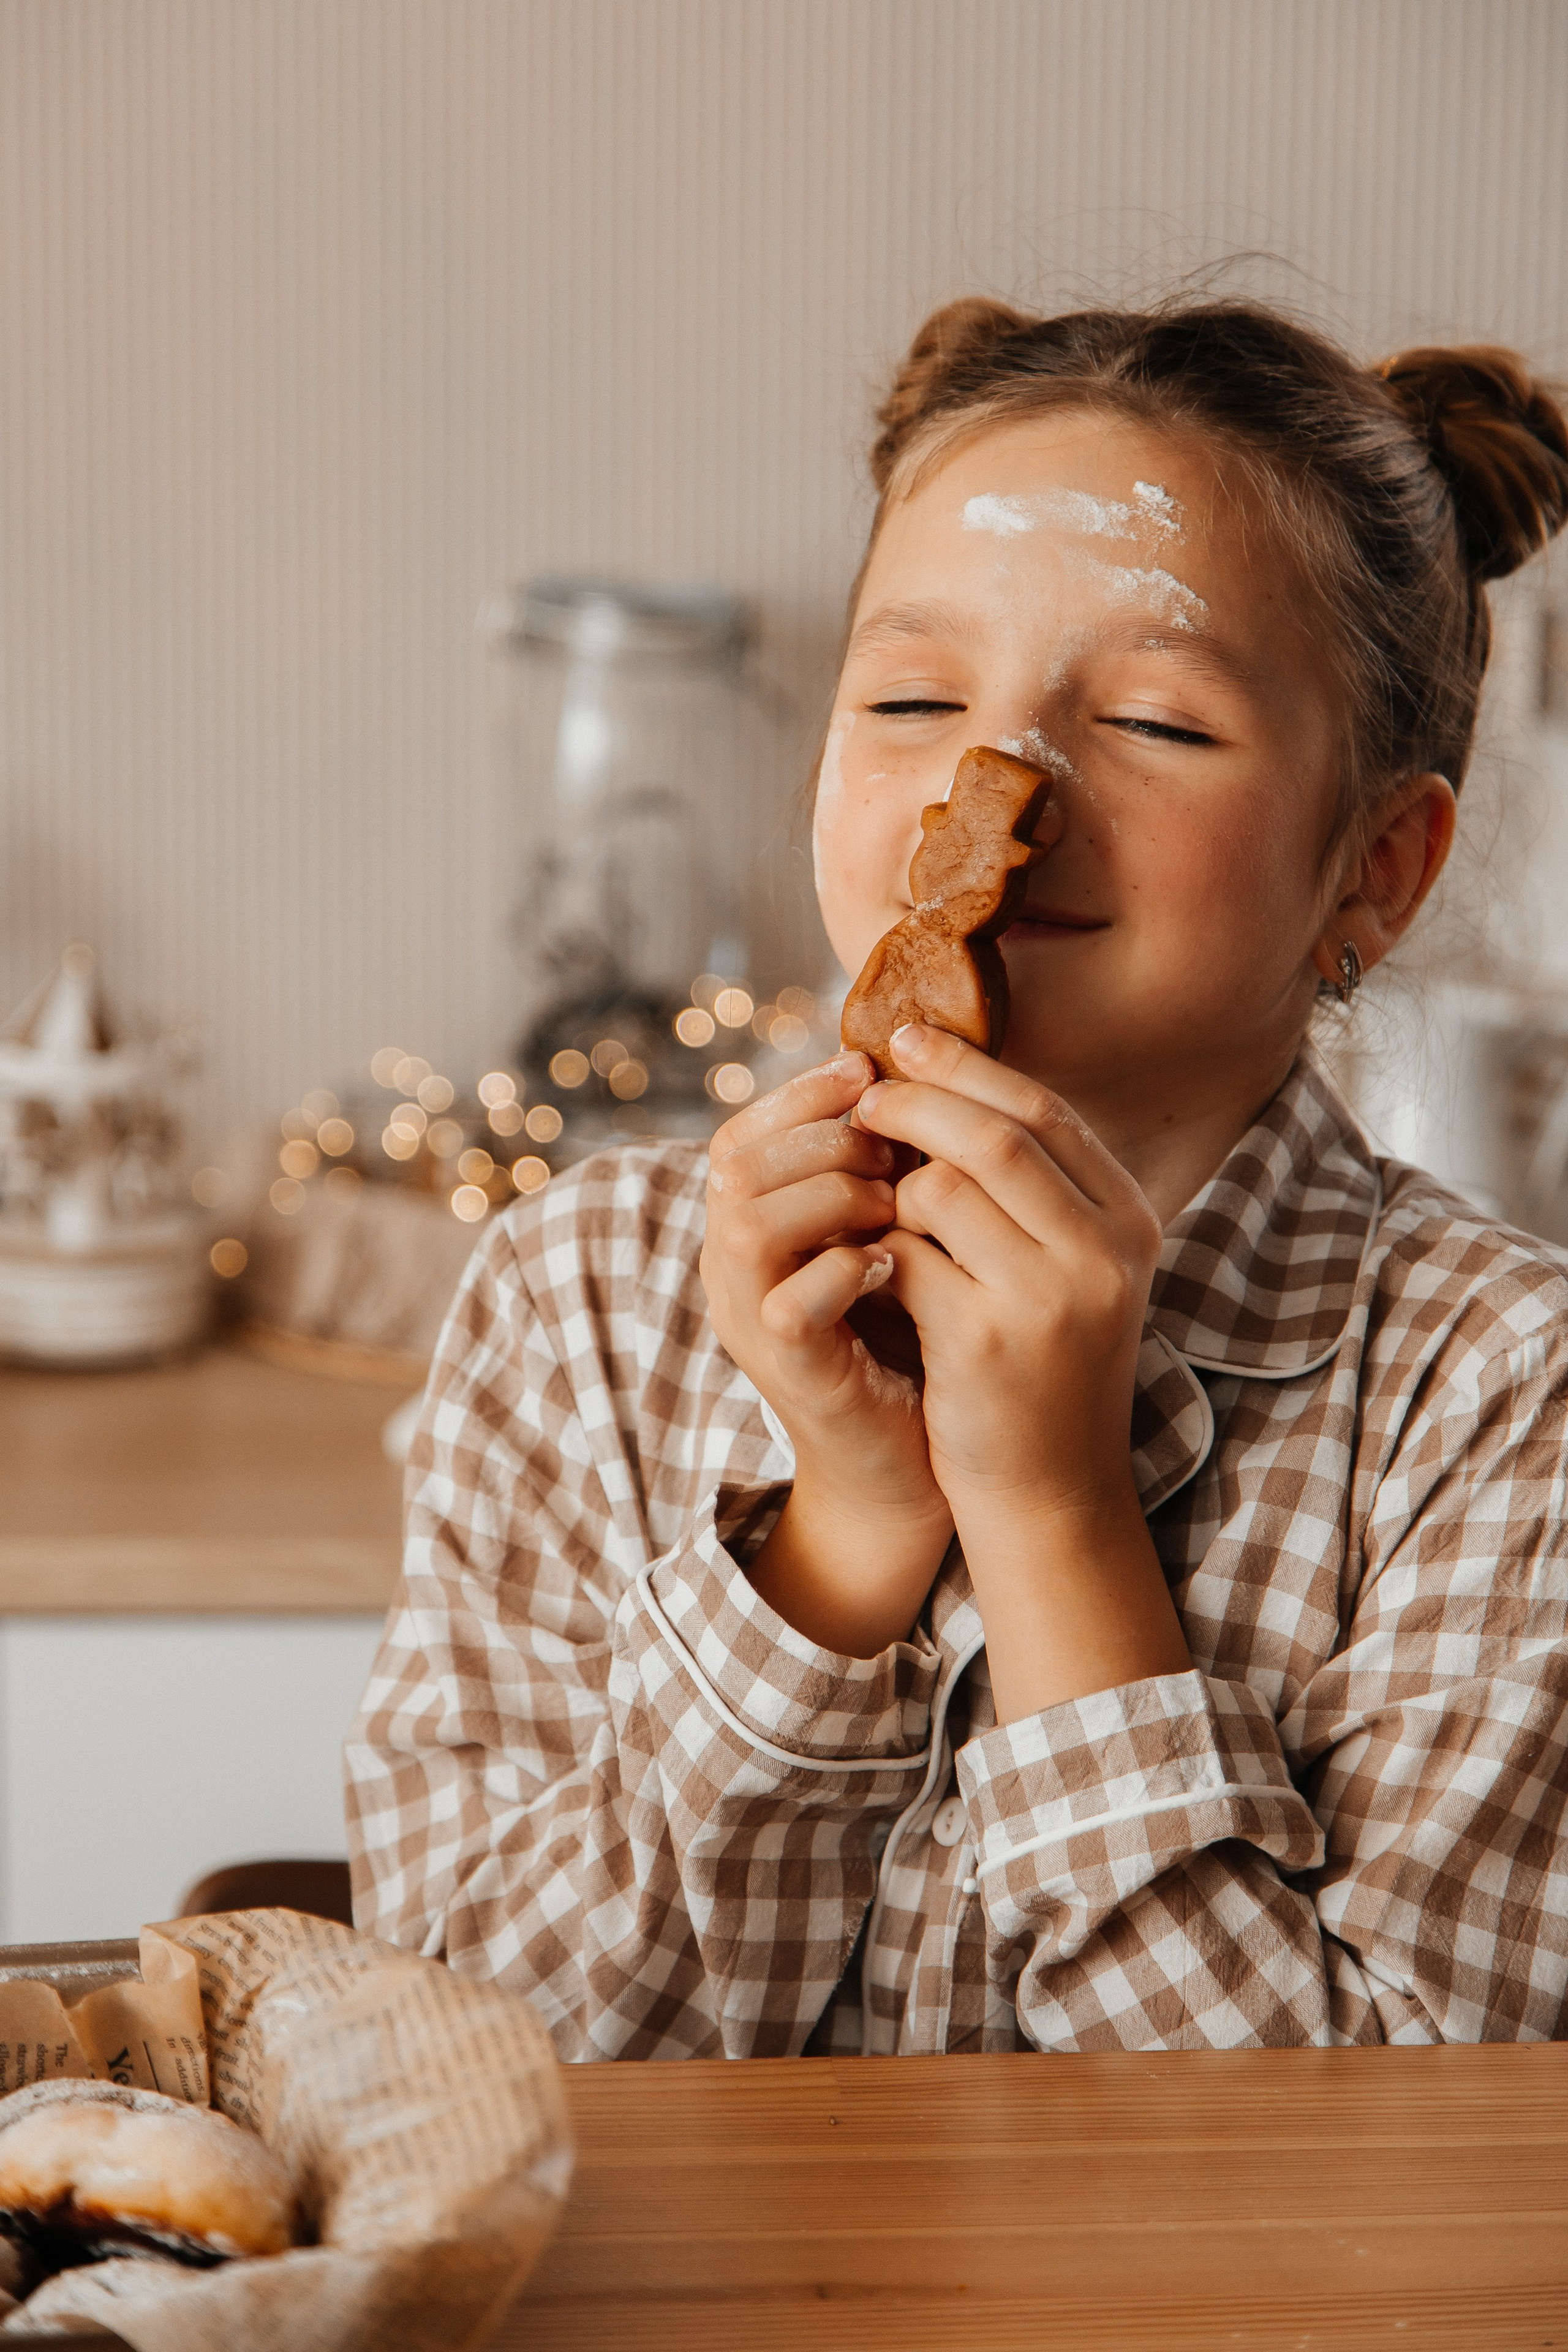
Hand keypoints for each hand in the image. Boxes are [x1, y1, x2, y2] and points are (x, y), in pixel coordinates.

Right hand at [701, 1053, 954, 1656]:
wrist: (913, 1463)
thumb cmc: (910, 1338)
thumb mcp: (888, 1235)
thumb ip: (878, 1171)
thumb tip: (919, 1074)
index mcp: (750, 1227)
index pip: (743, 1132)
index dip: (801, 1092)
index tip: (870, 1069)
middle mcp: (731, 1270)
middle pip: (735, 1161)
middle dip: (823, 1136)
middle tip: (894, 1145)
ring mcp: (751, 1321)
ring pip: (749, 1221)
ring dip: (832, 1193)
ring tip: (896, 1202)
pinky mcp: (787, 1371)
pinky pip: (790, 1302)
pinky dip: (845, 1270)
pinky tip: (894, 1265)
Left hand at [856, 1024, 1191, 1717]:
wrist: (1052, 1495)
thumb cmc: (1045, 1371)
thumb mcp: (1068, 1271)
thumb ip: (1033, 1189)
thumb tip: (946, 1081)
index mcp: (1131, 1223)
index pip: (1046, 1112)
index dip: (969, 1069)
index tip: (907, 1042)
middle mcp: (1104, 1254)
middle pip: (996, 1135)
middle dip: (918, 1104)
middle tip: (864, 1096)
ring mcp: (1050, 1299)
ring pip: (944, 1190)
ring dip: (891, 1185)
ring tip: (873, 1198)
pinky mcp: (987, 1343)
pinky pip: (908, 1259)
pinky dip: (876, 1250)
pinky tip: (865, 1262)